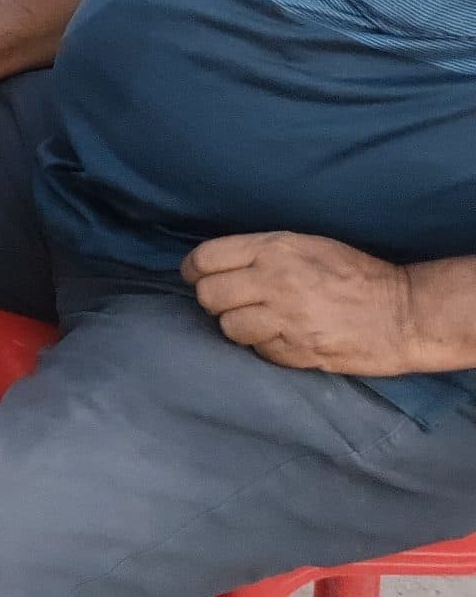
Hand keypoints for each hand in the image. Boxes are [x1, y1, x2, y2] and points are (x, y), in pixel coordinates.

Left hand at [183, 233, 420, 374]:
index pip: (206, 259)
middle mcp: (274, 281)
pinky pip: (258, 351)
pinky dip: (264, 346)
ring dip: (237, 326)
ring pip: (228, 327)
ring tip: (259, 321)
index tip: (195, 277)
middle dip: (213, 300)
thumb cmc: (355, 274)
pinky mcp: (298, 351)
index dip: (193, 270)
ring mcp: (285, 319)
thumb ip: (261, 253)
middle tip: (230, 302)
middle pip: (209, 296)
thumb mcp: (305, 245)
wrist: (404, 313)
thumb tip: (217, 265)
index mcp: (274, 249)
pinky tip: (283, 337)